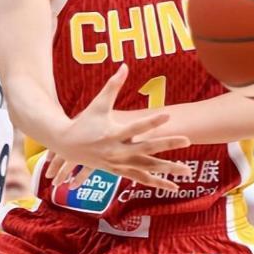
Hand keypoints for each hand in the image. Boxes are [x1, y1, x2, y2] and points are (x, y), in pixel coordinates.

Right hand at [46, 64, 190, 192]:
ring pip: (147, 168)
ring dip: (167, 170)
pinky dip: (157, 183)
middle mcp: (117, 151)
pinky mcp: (119, 171)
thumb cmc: (83, 123)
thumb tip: (124, 66)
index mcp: (112, 133)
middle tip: (187, 140)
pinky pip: (141, 179)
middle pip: (146, 148)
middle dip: (167, 144)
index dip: (151, 121)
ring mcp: (119, 163)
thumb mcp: (97, 104)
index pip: (136, 127)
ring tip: (188, 171)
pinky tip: (173, 187)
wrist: (65, 146)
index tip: (167, 115)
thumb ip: (112, 86)